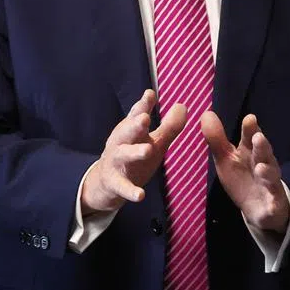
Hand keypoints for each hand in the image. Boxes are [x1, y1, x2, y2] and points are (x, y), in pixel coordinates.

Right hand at [80, 90, 185, 215]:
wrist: (106, 182)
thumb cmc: (134, 156)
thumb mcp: (153, 140)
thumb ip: (168, 125)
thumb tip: (182, 105)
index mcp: (131, 130)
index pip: (136, 114)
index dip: (143, 104)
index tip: (150, 94)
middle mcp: (121, 142)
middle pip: (127, 131)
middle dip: (135, 125)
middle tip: (145, 118)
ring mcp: (116, 162)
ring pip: (124, 155)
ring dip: (135, 152)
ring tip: (147, 150)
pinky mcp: (115, 183)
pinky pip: (122, 187)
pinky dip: (130, 191)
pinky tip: (140, 195)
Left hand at [201, 112, 289, 233]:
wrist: (260, 209)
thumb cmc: (242, 178)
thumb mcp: (226, 159)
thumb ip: (216, 139)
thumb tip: (206, 113)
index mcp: (250, 152)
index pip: (250, 137)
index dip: (250, 129)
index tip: (249, 119)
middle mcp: (263, 163)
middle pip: (263, 153)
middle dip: (261, 146)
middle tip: (257, 137)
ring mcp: (270, 183)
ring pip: (271, 176)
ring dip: (267, 171)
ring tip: (260, 167)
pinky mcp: (273, 203)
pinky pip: (274, 202)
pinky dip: (273, 202)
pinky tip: (271, 202)